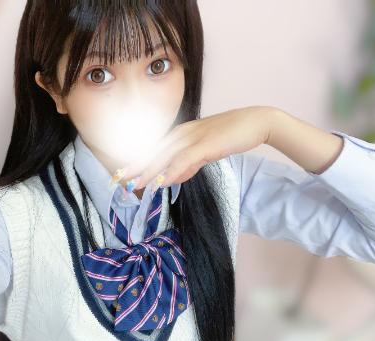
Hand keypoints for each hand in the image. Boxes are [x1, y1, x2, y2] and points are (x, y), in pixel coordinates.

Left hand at [115, 105, 276, 189]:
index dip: (136, 161)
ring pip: (165, 157)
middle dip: (135, 167)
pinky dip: (173, 171)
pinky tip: (163, 181)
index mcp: (181, 133)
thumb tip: (172, 178)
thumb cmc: (231, 135)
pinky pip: (185, 159)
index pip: (153, 149)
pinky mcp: (207, 144)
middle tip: (117, 180)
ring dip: (149, 172)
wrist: (256, 122)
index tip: (122, 173)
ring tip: (134, 185)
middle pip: (154, 152)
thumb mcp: (205, 151)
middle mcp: (183, 133)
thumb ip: (188, 164)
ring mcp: (194, 137)